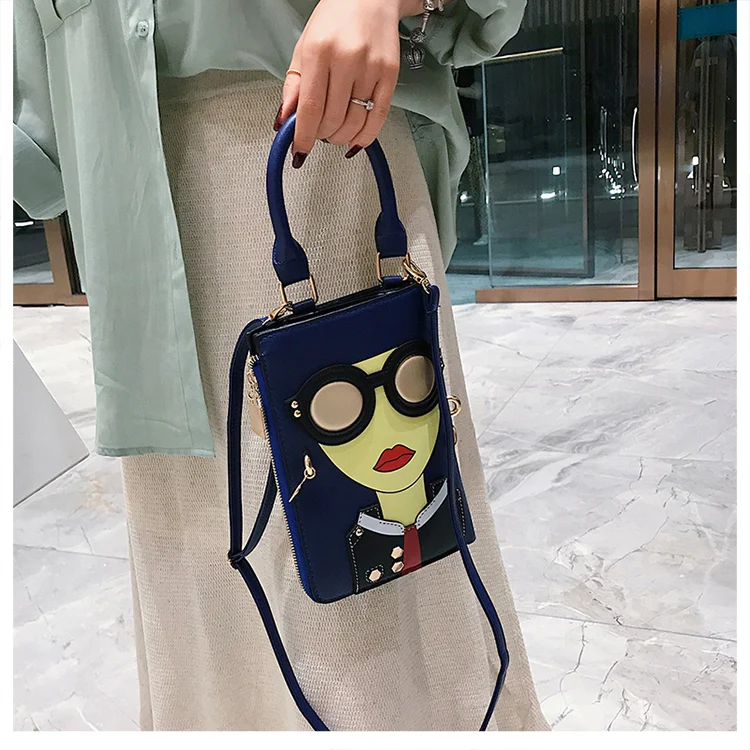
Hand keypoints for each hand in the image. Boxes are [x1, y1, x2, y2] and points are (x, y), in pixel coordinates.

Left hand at [275, 0, 424, 166]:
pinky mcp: (390, 74)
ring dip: (341, 137)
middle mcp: (347, 58)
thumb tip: (284, 120)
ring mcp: (371, 67)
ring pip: (354, 122)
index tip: (299, 153)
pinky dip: (365, 136)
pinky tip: (355, 141)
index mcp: (319, 50)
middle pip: (332, 119)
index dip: (304, 136)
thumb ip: (294, 85)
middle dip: (322, 135)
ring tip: (334, 133)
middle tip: (318, 134)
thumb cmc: (334, 21)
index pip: (311, 107)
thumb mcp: (304, 47)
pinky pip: (378, 117)